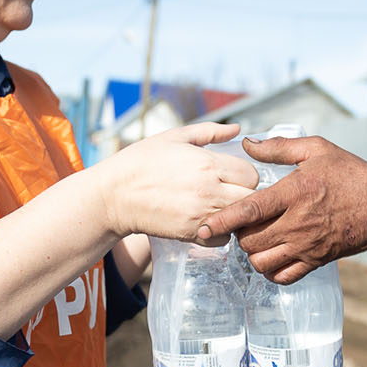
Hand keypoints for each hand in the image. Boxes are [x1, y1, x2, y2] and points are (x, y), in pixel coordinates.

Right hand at [98, 122, 258, 241]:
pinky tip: (208, 220)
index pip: (251, 174)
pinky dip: (220, 232)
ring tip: (221, 206)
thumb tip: (237, 129)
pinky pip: (223, 238)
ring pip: (239, 219)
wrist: (114, 196)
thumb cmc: (141, 161)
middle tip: (232, 192)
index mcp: (207, 163)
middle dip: (246, 195)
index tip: (234, 174)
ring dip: (235, 214)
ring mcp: (201, 214)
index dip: (245, 174)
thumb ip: (209, 132)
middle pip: (251, 199)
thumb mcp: (174, 137)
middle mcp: (208, 190)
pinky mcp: (191, 233)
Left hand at [198, 135, 366, 283]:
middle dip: (237, 236)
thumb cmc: (351, 174)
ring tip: (255, 241)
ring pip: (262, 262)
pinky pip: (283, 276)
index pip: (249, 211)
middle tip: (240, 226)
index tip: (204, 225)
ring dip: (252, 254)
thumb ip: (279, 147)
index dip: (222, 220)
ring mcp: (307, 245)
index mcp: (294, 192)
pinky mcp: (316, 261)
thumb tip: (248, 143)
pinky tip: (271, 257)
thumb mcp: (317, 149)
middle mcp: (298, 223)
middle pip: (250, 241)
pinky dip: (270, 271)